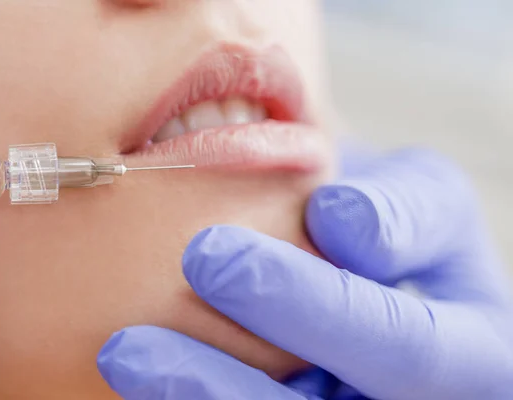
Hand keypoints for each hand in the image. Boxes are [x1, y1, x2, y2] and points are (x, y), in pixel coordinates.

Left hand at [97, 147, 512, 399]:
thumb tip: (338, 222)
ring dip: (199, 397)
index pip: (406, 348)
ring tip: (124, 352)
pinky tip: (142, 371)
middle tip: (168, 297)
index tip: (214, 248)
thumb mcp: (427, 204)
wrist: (373, 267)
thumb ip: (402, 209)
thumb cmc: (405, 229)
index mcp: (471, 353)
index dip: (316, 304)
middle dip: (241, 363)